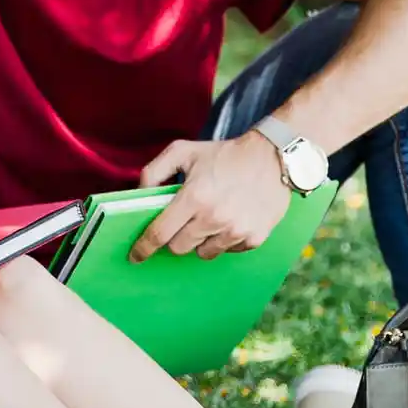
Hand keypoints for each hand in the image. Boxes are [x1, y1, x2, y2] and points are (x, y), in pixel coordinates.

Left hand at [130, 133, 291, 262]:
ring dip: (200, 240)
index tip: (135, 256)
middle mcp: (214, 218)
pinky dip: (223, 240)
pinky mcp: (254, 238)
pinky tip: (229, 219)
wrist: (272, 157)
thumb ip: (153, 172)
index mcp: (193, 197)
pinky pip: (228, 251)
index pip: (160, 233)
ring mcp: (236, 231)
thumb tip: (138, 194)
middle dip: (174, 238)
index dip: (144, 247)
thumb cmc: (223, 154)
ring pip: (203, 253)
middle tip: (182, 221)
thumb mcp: (181, 151)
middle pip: (179, 248)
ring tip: (209, 217)